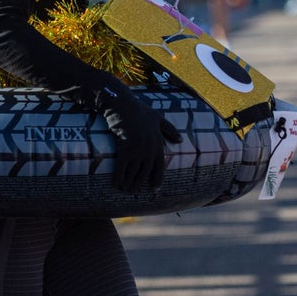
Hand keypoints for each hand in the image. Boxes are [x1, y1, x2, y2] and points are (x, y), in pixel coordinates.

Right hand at [96, 75, 181, 192]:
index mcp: (158, 144)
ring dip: (128, 184)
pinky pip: (121, 169)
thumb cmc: (138, 109)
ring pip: (133, 173)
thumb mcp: (157, 117)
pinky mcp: (124, 149)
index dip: (157, 179)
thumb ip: (169, 129)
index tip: (154, 189)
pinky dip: (118, 178)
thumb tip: (181, 141)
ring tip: (123, 190)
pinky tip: (115, 185)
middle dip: (138, 184)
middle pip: (144, 173)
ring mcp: (137, 150)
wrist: (121, 104)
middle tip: (132, 192)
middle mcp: (149, 149)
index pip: (159, 166)